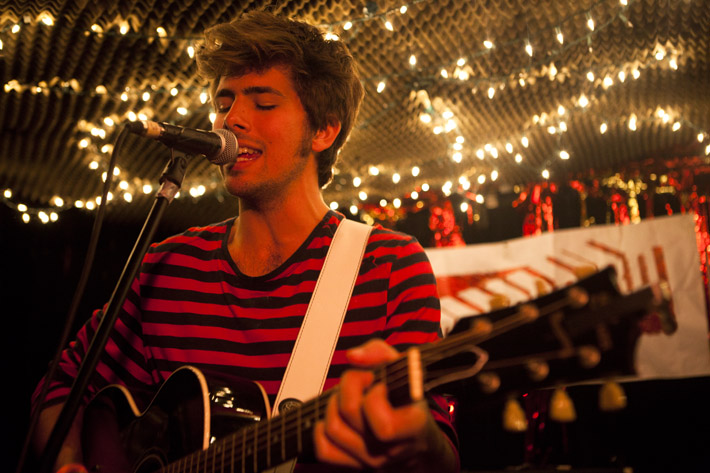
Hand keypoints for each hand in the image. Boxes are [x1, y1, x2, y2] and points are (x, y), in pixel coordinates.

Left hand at [313, 339, 454, 471]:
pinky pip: (324, 450)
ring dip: (334, 404)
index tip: (381, 385)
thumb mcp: (407, 370)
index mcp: (413, 428)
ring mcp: (371, 461)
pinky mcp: (354, 465)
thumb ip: (381, 354)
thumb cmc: (411, 403)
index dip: (375, 396)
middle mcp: (391, 450)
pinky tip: (337, 417)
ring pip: (333, 428)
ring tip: (349, 397)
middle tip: (361, 382)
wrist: (419, 443)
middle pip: (350, 413)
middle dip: (349, 386)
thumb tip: (353, 357)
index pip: (384, 424)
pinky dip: (322, 429)